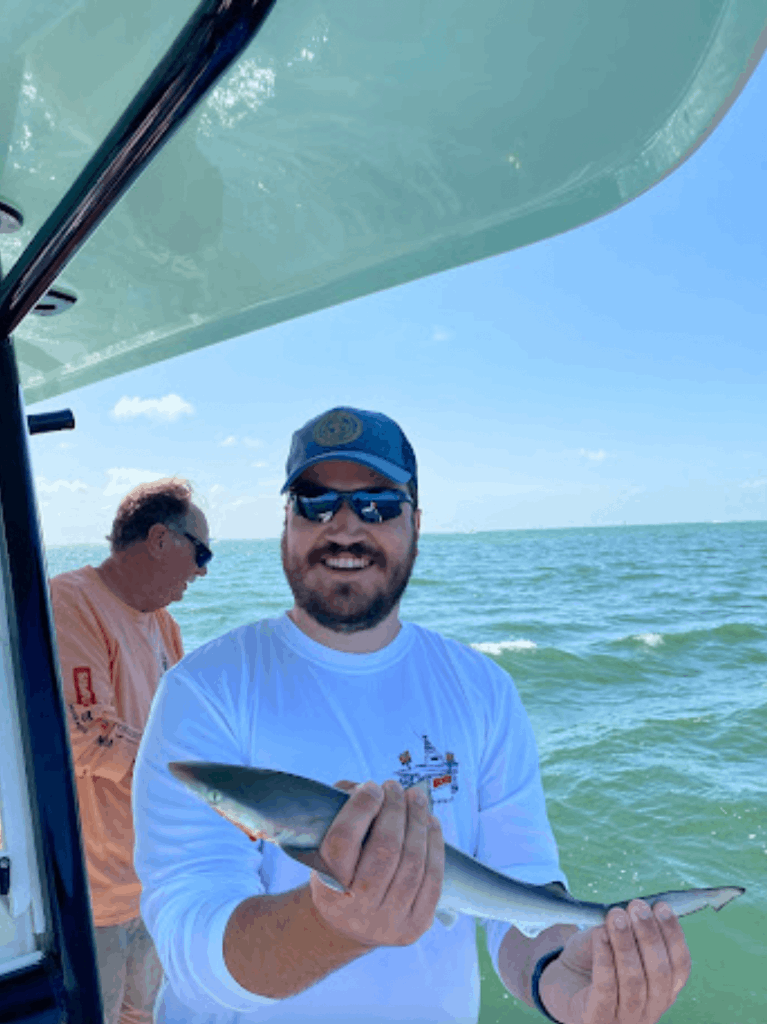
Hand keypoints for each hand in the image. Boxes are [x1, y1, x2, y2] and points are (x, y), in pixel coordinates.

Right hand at [309, 778, 443, 947]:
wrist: (350, 926)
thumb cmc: (339, 875)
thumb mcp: (325, 849)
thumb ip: (339, 813)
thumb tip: (365, 789)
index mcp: (327, 887)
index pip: (343, 840)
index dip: (361, 807)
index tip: (371, 787)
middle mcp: (356, 909)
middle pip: (385, 849)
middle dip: (395, 810)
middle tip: (396, 787)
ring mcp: (388, 922)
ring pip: (413, 862)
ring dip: (418, 822)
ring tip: (417, 799)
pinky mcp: (416, 926)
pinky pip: (433, 879)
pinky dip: (435, 845)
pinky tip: (430, 823)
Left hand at [540, 900, 691, 1022]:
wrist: (563, 984)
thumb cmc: (595, 959)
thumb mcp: (616, 942)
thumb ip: (629, 930)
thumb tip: (637, 909)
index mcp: (664, 991)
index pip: (680, 967)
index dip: (674, 936)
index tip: (660, 906)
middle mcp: (651, 1010)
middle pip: (659, 974)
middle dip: (649, 935)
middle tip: (637, 907)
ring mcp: (626, 1020)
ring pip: (634, 981)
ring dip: (626, 944)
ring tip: (616, 916)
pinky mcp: (598, 1019)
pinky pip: (606, 989)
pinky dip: (604, 959)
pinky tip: (600, 935)